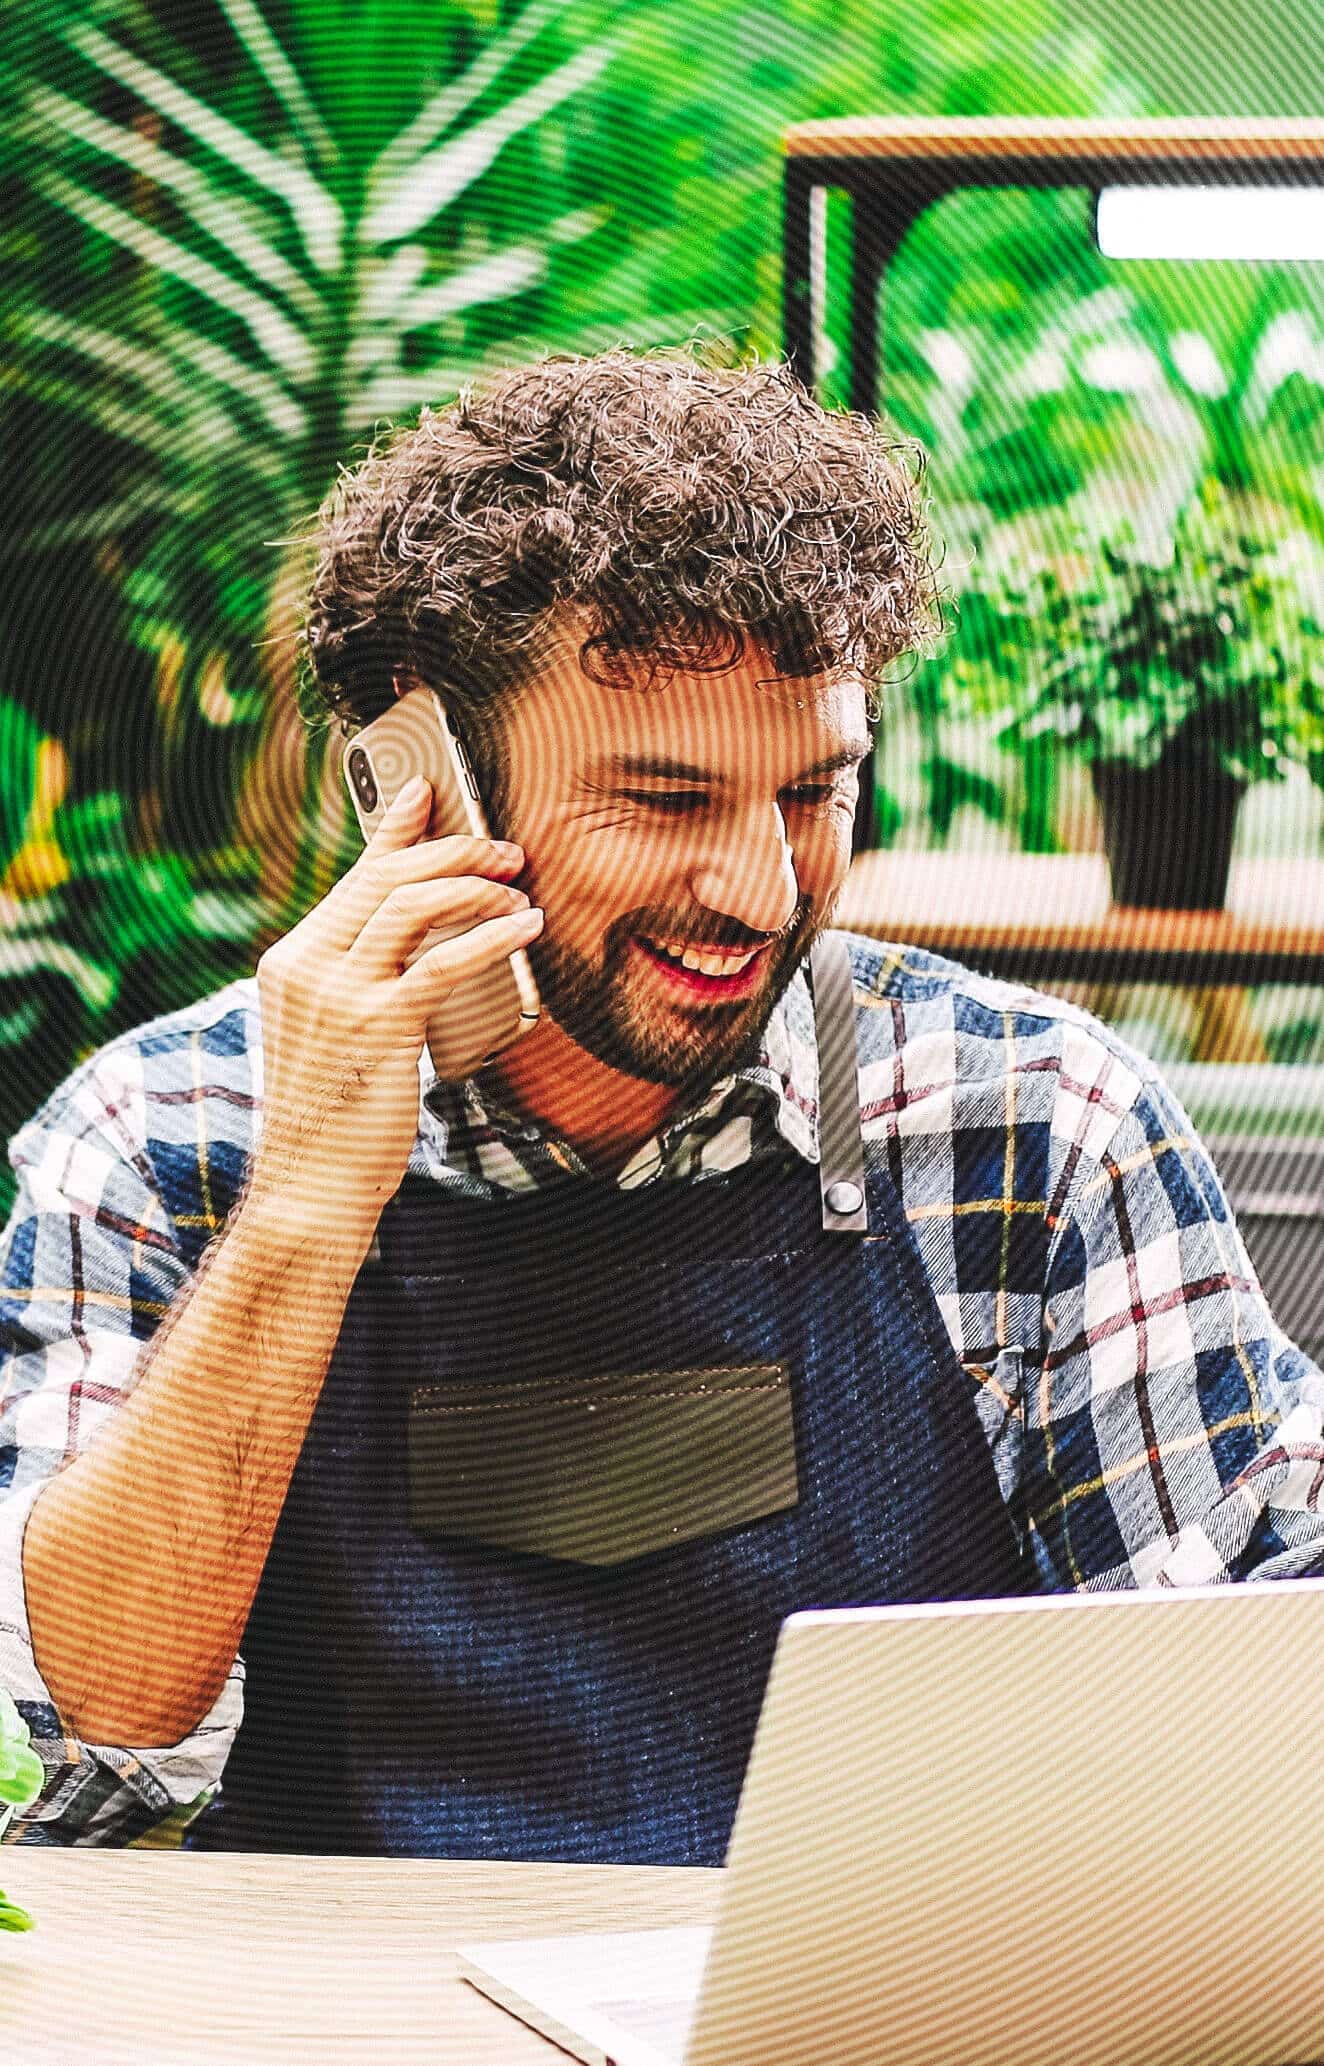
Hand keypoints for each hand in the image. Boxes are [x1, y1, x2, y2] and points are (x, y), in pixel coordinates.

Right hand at [249, 778, 541, 1233]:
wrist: (309, 1188)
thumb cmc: (336, 1118)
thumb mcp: (338, 1037)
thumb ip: (362, 983)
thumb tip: (418, 945)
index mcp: (290, 962)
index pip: (352, 877)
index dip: (393, 827)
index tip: (427, 791)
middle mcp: (305, 966)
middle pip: (385, 877)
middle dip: (452, 850)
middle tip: (505, 849)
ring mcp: (337, 994)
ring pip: (410, 903)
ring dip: (474, 886)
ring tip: (518, 890)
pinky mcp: (376, 1026)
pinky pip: (441, 961)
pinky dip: (489, 936)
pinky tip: (524, 928)